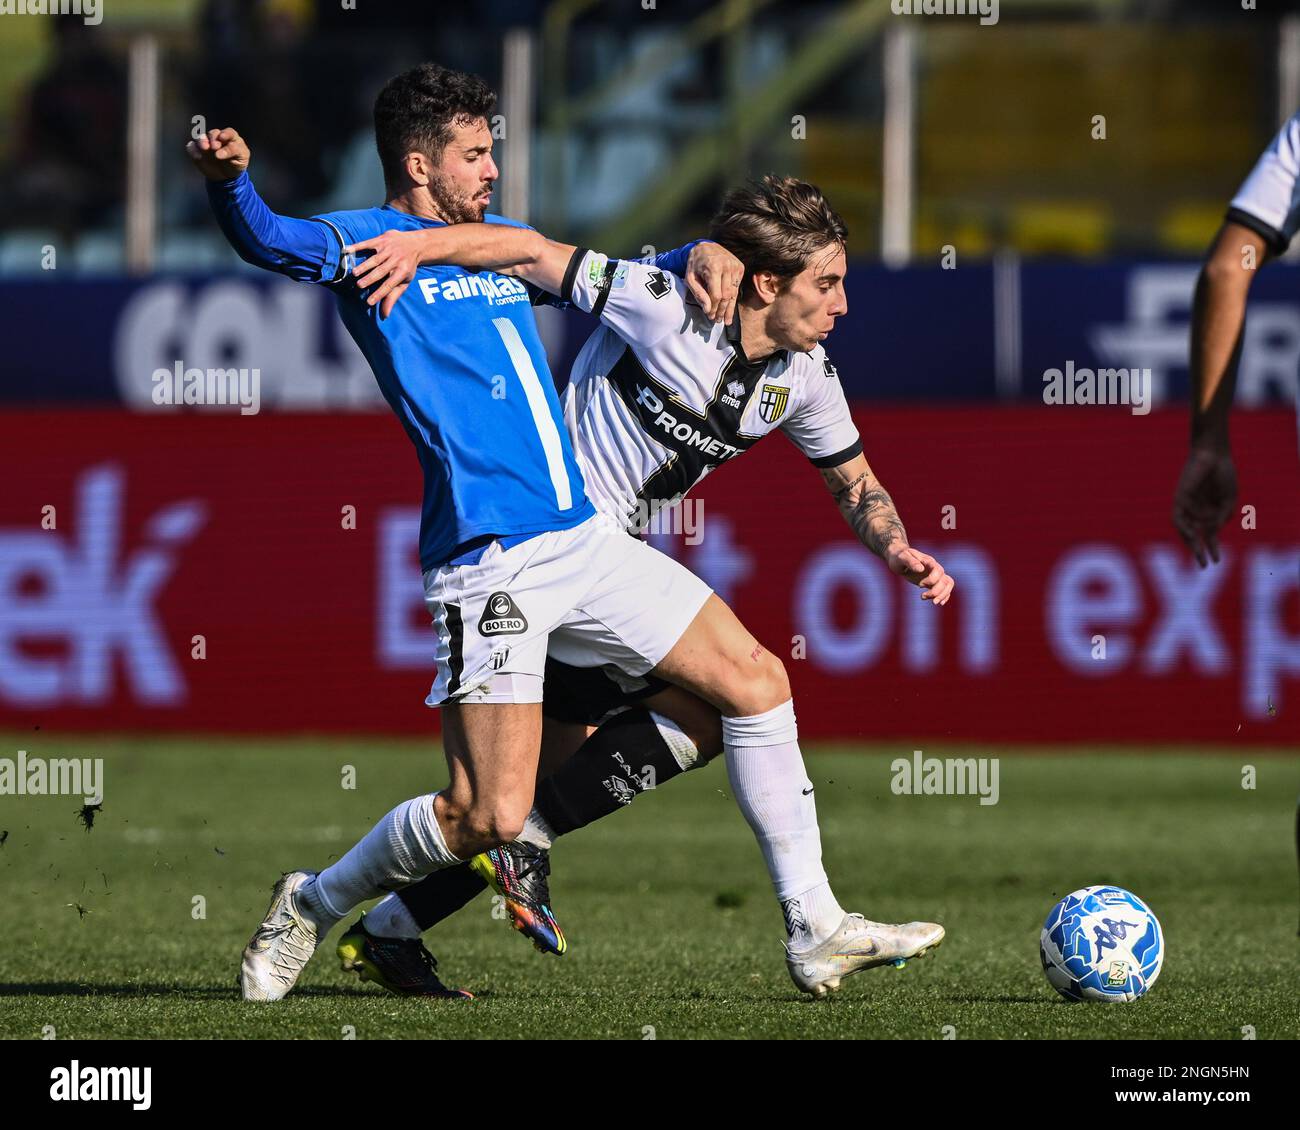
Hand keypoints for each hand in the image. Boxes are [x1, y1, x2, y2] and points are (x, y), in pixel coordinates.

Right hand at [185, 127, 249, 180]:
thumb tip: (218, 152)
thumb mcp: (242, 158)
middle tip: (214, 147)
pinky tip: (198, 157)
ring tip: (204, 148)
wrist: (227, 176)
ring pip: (201, 137)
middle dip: (213, 138)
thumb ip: (234, 151)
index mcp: (231, 138)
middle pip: (213, 134)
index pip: (229, 132)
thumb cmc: (237, 164)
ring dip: (201, 141)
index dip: (225, 134)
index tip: (222, 138)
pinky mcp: (198, 150)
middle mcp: (217, 138)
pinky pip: (192, 147)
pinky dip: (193, 150)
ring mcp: (206, 143)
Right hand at [344, 230, 428, 317]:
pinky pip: (368, 243)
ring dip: (364, 265)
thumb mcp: (404, 282)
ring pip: (375, 259)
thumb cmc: (407, 267)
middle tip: (359, 285)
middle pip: (381, 271)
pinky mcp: (382, 239)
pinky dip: (357, 246)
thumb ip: (393, 297)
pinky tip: (347, 250)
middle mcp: (396, 260)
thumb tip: (384, 315)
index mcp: (402, 271)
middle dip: (370, 278)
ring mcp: (389, 249)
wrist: (416, 244)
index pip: (389, 285)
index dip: (380, 294)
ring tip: (354, 273)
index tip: (369, 302)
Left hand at [685, 241, 743, 322]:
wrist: (706, 246)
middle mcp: (727, 266)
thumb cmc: (695, 264)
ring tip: (725, 320)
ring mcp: (735, 266)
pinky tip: (729, 309)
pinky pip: (736, 287)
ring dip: (729, 308)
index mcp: (714, 267)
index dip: (713, 308)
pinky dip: (732, 298)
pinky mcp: (740, 268)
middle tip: (717, 320)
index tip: (709, 316)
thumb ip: (698, 293)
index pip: (716, 295)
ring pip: (733, 293)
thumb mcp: (690, 278)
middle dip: (721, 310)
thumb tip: (707, 309)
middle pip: (726, 296)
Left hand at [886, 544, 953, 605]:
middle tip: (922, 596)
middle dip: (936, 591)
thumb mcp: (902, 558)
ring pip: (948, 584)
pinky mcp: (933, 581)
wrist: (898, 559)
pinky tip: (938, 603)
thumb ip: (910, 562)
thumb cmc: (899, 558)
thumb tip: (920, 569)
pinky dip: (944, 596)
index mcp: (928, 561)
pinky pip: (945, 588)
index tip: (920, 585)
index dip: (931, 580)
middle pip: (945, 580)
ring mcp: (935, 574)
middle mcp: (935, 568)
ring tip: (932, 602)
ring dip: (942, 595)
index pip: (938, 571)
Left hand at [1173, 446, 1236, 566]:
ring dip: (1190, 542)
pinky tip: (1191, 534)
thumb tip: (1212, 533)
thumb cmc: (1223, 474)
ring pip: (1184, 529)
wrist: (1215, 455)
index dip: (1212, 549)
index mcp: (1209, 513)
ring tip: (1199, 554)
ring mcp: (1187, 506)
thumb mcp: (1228, 500)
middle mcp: (1196, 512)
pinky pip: (1178, 517)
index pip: (1208, 535)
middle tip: (1203, 566)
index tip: (1216, 562)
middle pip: (1194, 536)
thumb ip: (1221, 517)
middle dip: (1198, 551)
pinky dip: (1183, 527)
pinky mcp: (1179, 499)